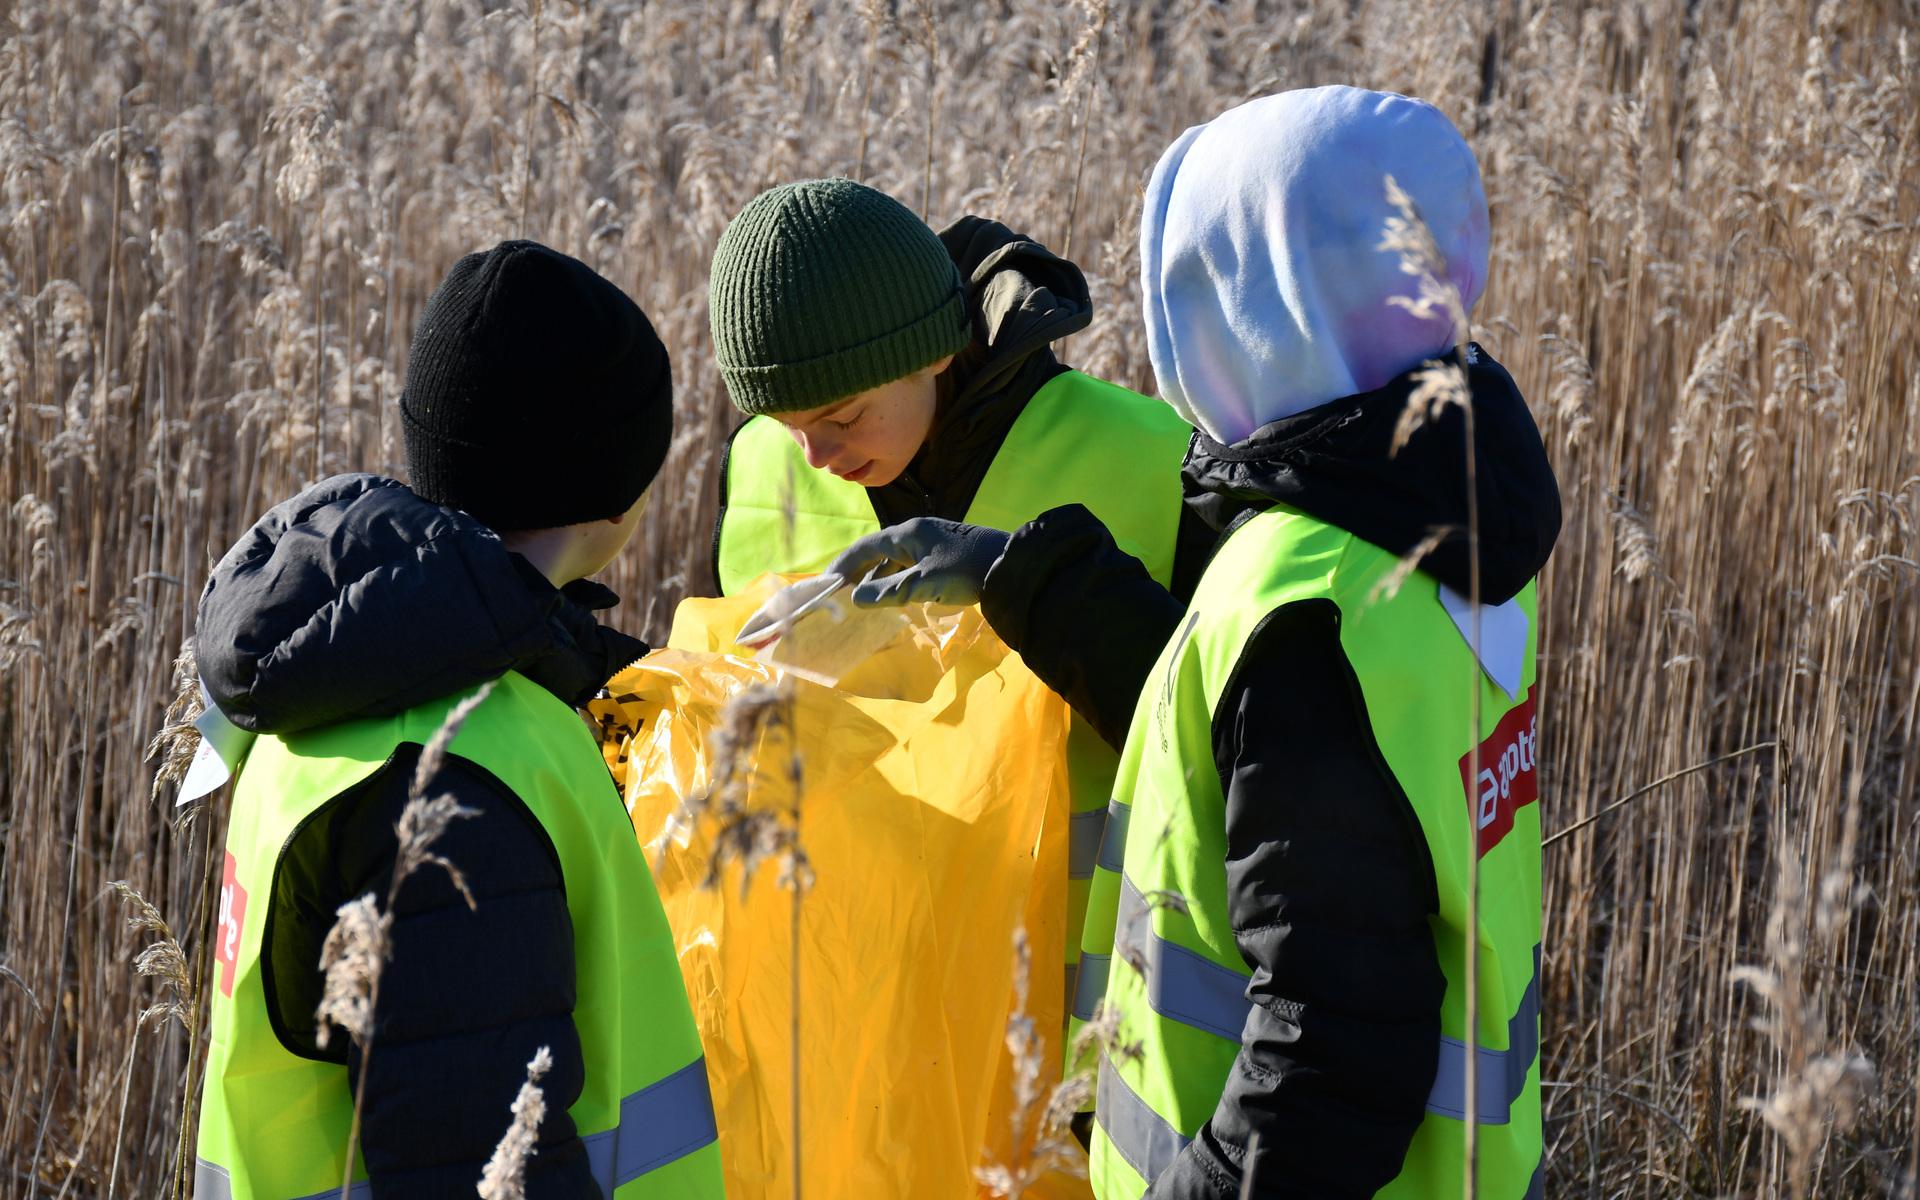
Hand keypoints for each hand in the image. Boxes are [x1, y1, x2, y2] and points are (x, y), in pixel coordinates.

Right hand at [827, 518, 1011, 607]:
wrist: (1012, 566)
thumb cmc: (966, 571)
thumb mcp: (924, 584)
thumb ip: (889, 591)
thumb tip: (855, 599)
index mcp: (908, 533)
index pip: (865, 546)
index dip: (844, 564)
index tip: (826, 583)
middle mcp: (918, 533)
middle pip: (879, 551)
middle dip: (859, 572)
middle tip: (842, 593)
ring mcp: (933, 542)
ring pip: (896, 559)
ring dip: (879, 577)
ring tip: (866, 599)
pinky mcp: (946, 554)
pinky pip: (912, 565)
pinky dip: (899, 579)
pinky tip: (899, 595)